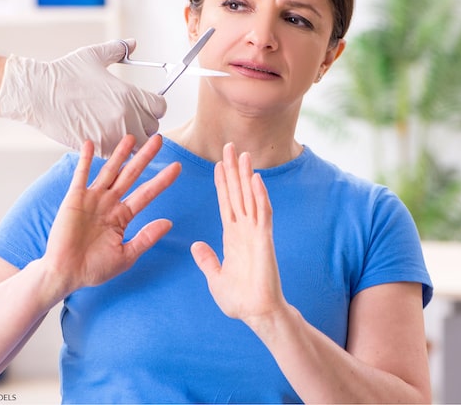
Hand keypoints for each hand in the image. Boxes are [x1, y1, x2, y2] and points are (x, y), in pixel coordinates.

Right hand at [0, 39, 166, 157]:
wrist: (37, 94)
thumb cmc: (64, 73)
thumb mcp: (93, 56)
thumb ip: (118, 50)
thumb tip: (133, 43)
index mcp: (129, 94)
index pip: (160, 108)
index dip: (154, 106)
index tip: (144, 106)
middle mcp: (126, 116)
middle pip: (152, 128)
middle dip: (145, 124)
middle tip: (130, 118)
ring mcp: (114, 134)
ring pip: (137, 144)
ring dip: (132, 138)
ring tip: (117, 129)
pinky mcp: (99, 147)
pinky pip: (118, 153)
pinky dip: (114, 147)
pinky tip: (103, 135)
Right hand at [42, 134, 180, 297]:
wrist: (66, 274)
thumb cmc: (94, 268)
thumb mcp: (126, 255)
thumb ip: (146, 237)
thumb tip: (169, 223)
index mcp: (123, 216)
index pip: (147, 193)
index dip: (162, 180)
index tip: (177, 167)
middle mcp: (109, 203)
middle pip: (132, 175)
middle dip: (145, 158)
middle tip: (159, 140)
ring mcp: (92, 199)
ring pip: (110, 171)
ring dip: (120, 154)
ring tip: (131, 136)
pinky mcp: (74, 199)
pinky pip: (81, 175)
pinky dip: (85, 160)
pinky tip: (90, 144)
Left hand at [191, 143, 287, 325]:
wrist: (256, 314)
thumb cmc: (239, 300)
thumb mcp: (215, 277)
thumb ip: (207, 260)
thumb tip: (197, 245)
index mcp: (232, 237)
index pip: (226, 203)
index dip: (222, 183)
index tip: (218, 164)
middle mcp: (244, 230)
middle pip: (237, 193)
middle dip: (233, 170)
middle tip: (230, 146)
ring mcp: (255, 233)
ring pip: (250, 197)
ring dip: (247, 176)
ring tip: (244, 154)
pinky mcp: (264, 240)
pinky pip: (262, 214)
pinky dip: (260, 196)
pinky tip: (256, 179)